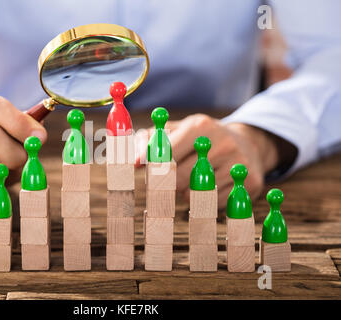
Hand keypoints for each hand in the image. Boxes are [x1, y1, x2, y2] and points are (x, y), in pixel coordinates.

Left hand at [135, 114, 291, 208]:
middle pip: (179, 177)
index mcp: (200, 126)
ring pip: (195, 193)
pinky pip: (214, 203)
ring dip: (186, 192)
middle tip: (168, 180)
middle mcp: (222, 142)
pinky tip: (212, 187)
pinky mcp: (252, 182)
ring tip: (193, 180)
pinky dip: (206, 201)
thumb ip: (150, 141)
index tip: (141, 168)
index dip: (152, 162)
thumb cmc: (199, 139)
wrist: (246, 143)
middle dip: (168, 182)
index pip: (168, 150)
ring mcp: (238, 163)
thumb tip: (134, 162)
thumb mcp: (176, 131)